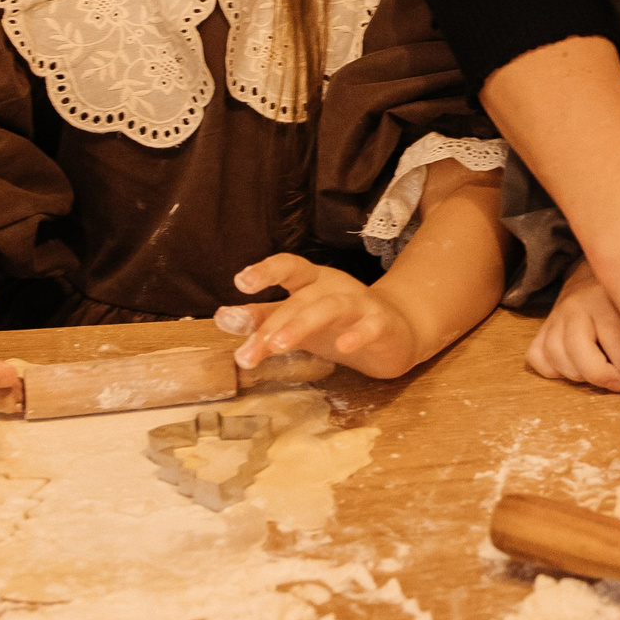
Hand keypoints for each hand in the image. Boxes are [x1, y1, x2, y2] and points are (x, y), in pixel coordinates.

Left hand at [227, 254, 424, 378]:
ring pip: (331, 307)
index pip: (288, 267)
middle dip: (272, 324)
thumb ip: (264, 318)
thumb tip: (223, 317)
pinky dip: (357, 335)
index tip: (240, 283)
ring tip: (278, 345)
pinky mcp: (382, 326)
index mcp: (313, 281)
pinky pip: (370, 327)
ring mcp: (361, 304)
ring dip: (302, 324)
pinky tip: (344, 347)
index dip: (265, 270)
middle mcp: (335, 287)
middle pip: (301, 298)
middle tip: (245, 353)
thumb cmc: (340, 324)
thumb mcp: (298, 320)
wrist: (396, 332)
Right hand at [526, 261, 619, 390]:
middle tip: (619, 385)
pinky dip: (552, 370)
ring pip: (554, 353)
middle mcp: (576, 306)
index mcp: (604, 298)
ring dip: (577, 375)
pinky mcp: (543, 328)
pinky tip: (575, 371)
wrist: (598, 275)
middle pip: (576, 346)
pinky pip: (537, 355)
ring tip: (600, 378)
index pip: (612, 336)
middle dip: (600, 374)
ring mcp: (556, 317)